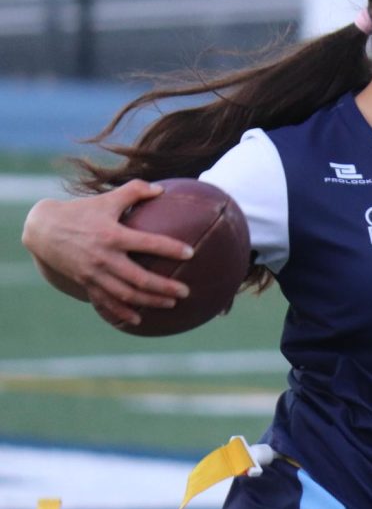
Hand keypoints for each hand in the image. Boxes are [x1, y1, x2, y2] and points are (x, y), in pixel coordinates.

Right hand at [22, 180, 192, 326]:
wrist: (43, 229)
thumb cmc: (81, 211)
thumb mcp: (107, 199)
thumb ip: (134, 191)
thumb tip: (161, 189)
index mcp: (112, 235)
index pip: (148, 243)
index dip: (170, 248)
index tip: (191, 253)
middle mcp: (104, 258)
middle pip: (140, 278)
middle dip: (165, 287)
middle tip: (185, 291)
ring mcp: (94, 273)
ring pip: (126, 294)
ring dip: (150, 302)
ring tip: (170, 304)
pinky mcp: (85, 283)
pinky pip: (106, 302)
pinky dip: (122, 313)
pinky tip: (138, 319)